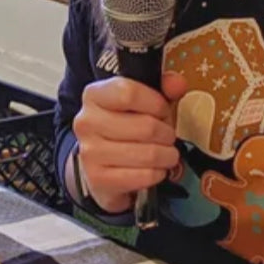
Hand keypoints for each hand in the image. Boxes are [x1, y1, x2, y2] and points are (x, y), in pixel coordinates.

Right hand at [70, 72, 188, 214]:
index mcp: (94, 95)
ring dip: (167, 156)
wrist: (102, 165)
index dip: (156, 104)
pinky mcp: (99, 179)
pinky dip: (158, 173)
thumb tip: (177, 84)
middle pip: (146, 127)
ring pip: (149, 154)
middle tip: (168, 137)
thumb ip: (163, 87)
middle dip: (167, 134)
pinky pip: (145, 176)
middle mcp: (86, 122)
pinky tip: (155, 169)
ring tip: (166, 154)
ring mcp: (90, 152)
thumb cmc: (127, 128)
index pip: (129, 93)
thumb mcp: (144, 101)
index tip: (163, 112)